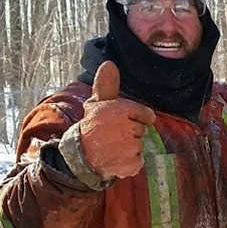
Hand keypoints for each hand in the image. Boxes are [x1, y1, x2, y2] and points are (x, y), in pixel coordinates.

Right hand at [80, 61, 156, 178]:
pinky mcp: (131, 164)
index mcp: (121, 110)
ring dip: (129, 148)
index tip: (122, 123)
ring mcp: (129, 147)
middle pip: (142, 130)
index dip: (137, 119)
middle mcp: (127, 128)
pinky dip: (129, 163)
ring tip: (112, 147)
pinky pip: (139, 161)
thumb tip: (109, 63)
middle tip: (112, 136)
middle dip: (130, 133)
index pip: (146, 115)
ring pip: (140, 146)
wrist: (79, 155)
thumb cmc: (91, 127)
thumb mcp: (97, 104)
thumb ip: (107, 86)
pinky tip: (115, 159)